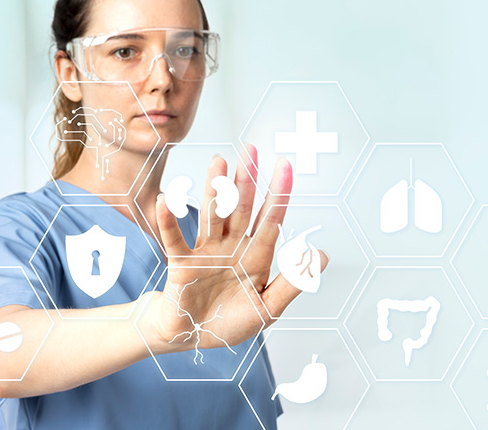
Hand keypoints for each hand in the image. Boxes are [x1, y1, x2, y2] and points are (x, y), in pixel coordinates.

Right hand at [138, 146, 327, 352]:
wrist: (193, 338)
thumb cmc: (229, 322)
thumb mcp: (267, 308)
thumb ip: (292, 283)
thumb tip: (320, 256)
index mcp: (256, 256)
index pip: (270, 220)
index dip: (278, 194)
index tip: (285, 166)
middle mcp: (232, 247)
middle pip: (241, 208)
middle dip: (247, 179)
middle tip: (250, 149)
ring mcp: (207, 252)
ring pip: (212, 215)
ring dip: (214, 189)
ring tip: (218, 162)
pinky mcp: (182, 263)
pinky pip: (175, 239)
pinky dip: (169, 221)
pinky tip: (167, 201)